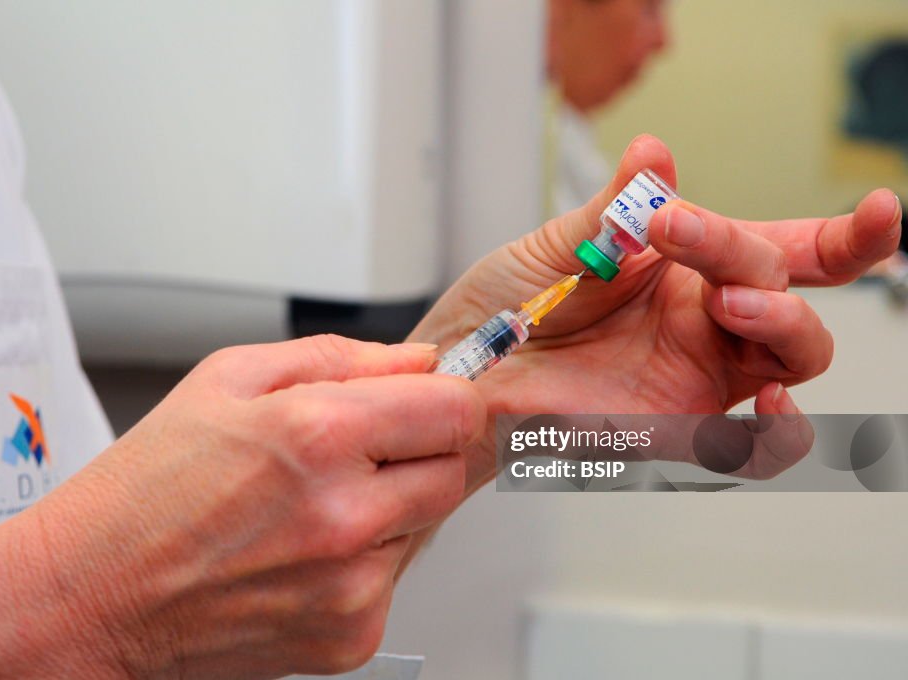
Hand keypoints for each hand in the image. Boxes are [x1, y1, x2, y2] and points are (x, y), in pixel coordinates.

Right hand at [0, 336, 484, 678]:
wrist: (90, 597)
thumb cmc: (145, 489)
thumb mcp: (227, 379)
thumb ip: (340, 357)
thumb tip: (419, 361)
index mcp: (319, 434)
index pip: (457, 408)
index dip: (449, 395)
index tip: (433, 398)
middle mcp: (347, 515)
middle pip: (455, 468)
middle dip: (422, 449)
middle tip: (361, 450)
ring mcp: (353, 584)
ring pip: (427, 523)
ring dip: (392, 505)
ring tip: (313, 503)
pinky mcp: (352, 634)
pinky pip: (394, 577)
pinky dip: (364, 559)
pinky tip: (302, 550)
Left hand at [411, 134, 900, 487]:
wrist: (458, 375)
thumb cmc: (502, 309)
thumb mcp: (552, 247)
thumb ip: (609, 212)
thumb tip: (654, 157)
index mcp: (683, 266)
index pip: (777, 248)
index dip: (842, 235)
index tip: (880, 211)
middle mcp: (702, 318)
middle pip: (783, 286)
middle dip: (750, 255)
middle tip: (683, 235)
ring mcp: (697, 373)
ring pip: (793, 353)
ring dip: (783, 323)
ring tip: (731, 305)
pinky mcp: (678, 427)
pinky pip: (757, 444)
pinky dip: (782, 430)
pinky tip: (767, 403)